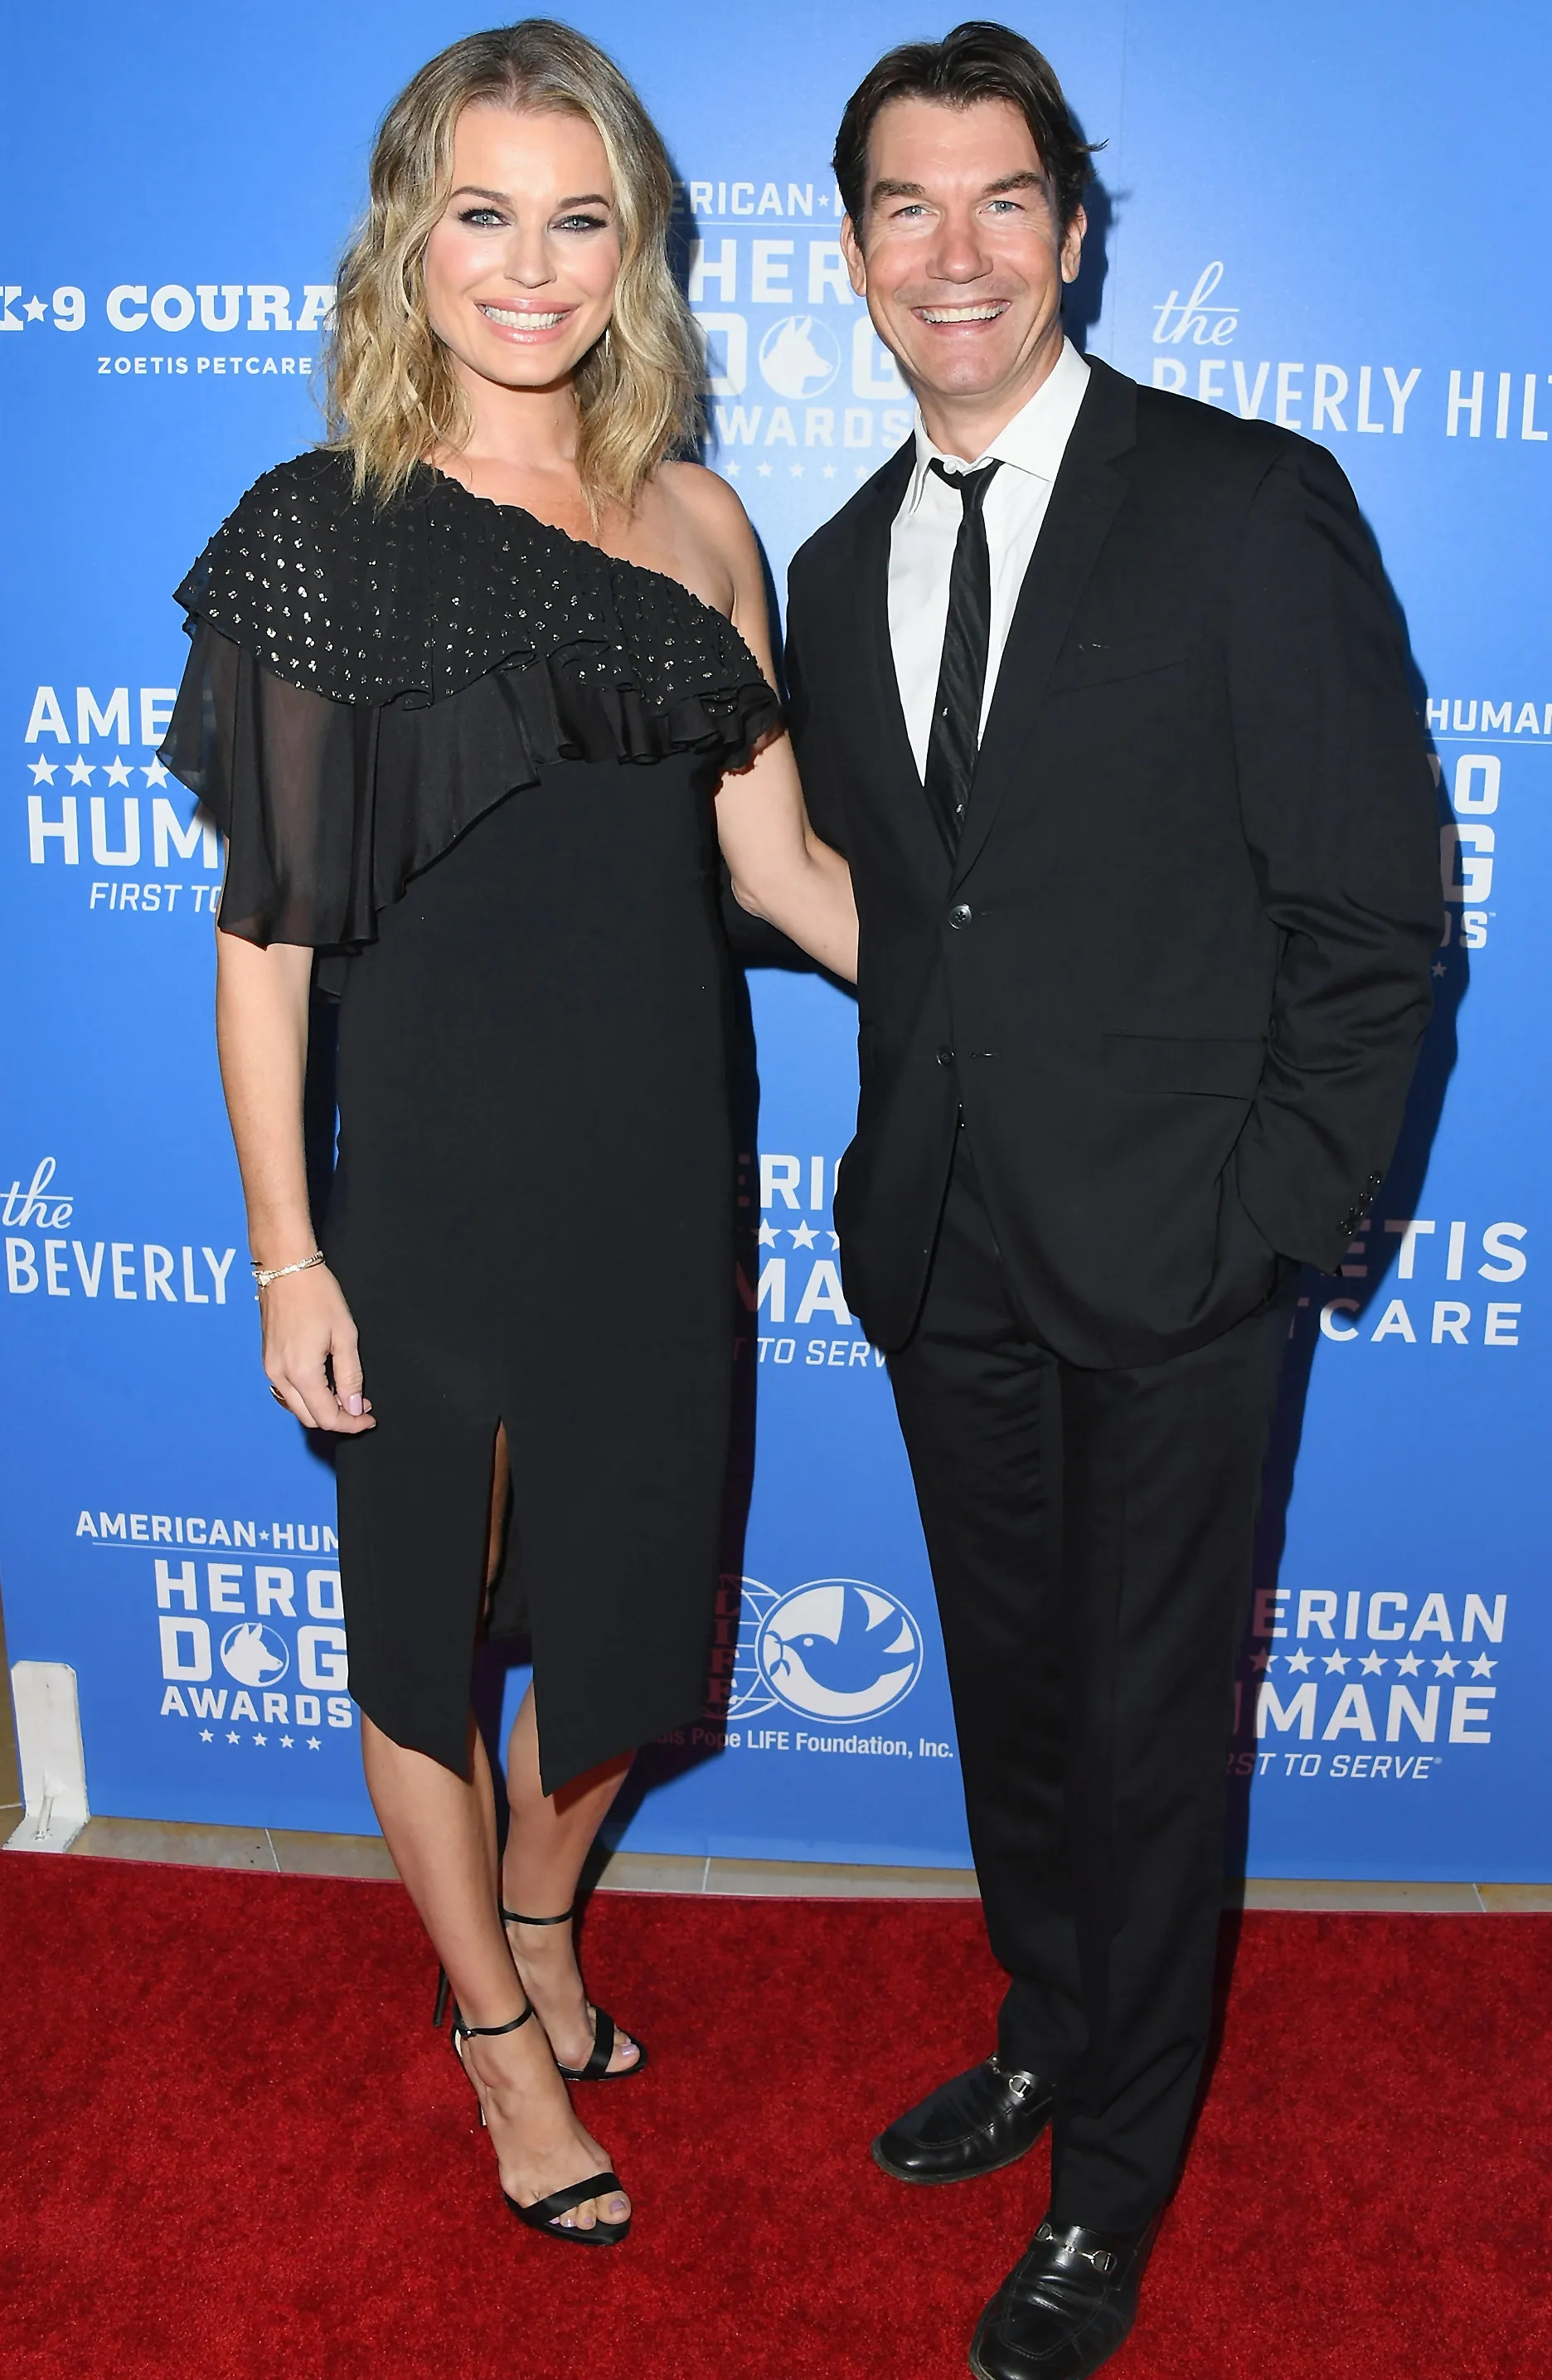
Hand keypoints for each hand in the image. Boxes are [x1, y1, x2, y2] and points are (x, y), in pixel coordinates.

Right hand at [260, 1264, 374, 1432]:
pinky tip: (325, 1383)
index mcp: (301, 1373)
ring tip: (347, 1395)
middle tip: (362, 1407)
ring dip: (321, 1408)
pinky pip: (287, 1392)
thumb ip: (349, 1376)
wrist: (285, 1268)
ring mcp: (270, 1368)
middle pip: (309, 1418)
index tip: (370, 1417)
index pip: (326, 1416)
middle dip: (337, 1418)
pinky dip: (307, 1396)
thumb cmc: (317, 1295)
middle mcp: (280, 1376)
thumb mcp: (345, 1336)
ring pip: (296, 1407)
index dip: (351, 1423)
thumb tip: (354, 1407)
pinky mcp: (267, 1359)